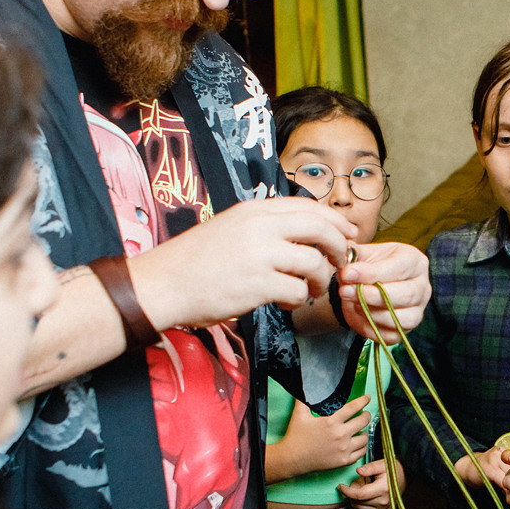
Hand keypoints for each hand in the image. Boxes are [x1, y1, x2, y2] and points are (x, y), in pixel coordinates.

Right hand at [130, 196, 354, 330]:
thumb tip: (305, 234)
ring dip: (319, 280)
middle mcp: (260, 226)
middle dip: (339, 248)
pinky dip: (298, 299)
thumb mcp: (230, 228)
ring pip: (314, 264)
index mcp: (254, 210)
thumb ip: (264, 226)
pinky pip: (298, 291)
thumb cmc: (194, 261)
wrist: (161, 284)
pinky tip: (284, 302)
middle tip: (340, 264)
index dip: (335, 220)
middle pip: (320, 229)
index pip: (309, 206)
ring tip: (309, 290)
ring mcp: (260, 255)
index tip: (348, 234)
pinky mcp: (258, 284)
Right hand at [273, 396, 371, 477]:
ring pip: (364, 438)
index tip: (367, 398)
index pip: (353, 407)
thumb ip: (304, 400)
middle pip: (363, 421)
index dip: (363, 401)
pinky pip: (361, 452)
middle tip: (365, 414)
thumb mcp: (299, 414)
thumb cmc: (296, 436)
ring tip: (359, 430)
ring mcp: (343, 449)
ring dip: (363, 432)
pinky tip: (357, 443)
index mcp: (331, 422)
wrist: (292, 459)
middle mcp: (340, 435)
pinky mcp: (343, 461)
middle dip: (366, 415)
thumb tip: (305, 387)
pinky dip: (361, 447)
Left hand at [339, 241, 430, 340]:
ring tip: (352, 303)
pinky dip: (371, 329)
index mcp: (415, 261)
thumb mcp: (362, 254)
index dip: (371, 273)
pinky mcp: (406, 330)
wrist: (369, 283)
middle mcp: (422, 286)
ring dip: (371, 314)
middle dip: (372, 295)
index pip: (400, 268)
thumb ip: (351, 256)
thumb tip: (342, 265)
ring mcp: (417, 310)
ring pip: (401, 319)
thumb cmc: (370, 265)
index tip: (347, 274)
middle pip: (406, 295)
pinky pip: (391, 336)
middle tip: (346, 291)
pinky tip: (358, 316)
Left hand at [339, 458, 402, 508]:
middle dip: (351, 493)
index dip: (347, 491)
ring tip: (362, 490)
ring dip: (355, 500)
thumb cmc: (392, 470)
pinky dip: (360, 508)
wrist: (404, 478)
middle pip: (357, 502)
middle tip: (356, 484)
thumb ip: (369, 467)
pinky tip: (364, 499)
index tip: (341, 486)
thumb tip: (358, 471)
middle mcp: (383, 501)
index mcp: (383, 489)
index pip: (359, 494)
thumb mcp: (382, 464)